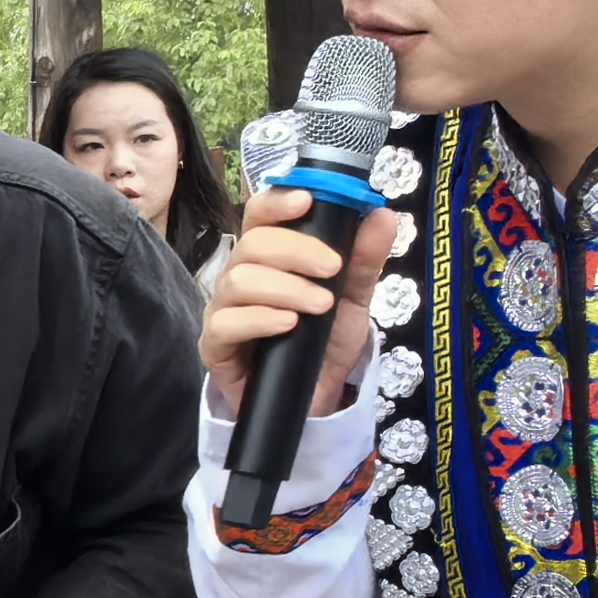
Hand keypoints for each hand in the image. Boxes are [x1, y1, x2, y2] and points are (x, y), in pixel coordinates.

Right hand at [202, 185, 407, 419]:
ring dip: (286, 288)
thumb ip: (365, 260)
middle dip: (297, 251)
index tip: (308, 201)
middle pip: (252, 244)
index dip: (277, 202)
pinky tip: (289, 325)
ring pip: (239, 281)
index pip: (260, 215)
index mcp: (269, 256)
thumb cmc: (323, 341)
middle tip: (333, 270)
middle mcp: (240, 275)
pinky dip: (261, 319)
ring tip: (320, 305)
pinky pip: (226, 323)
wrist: (313, 396)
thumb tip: (382, 216)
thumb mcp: (354, 298)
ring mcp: (224, 309)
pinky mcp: (215, 345)